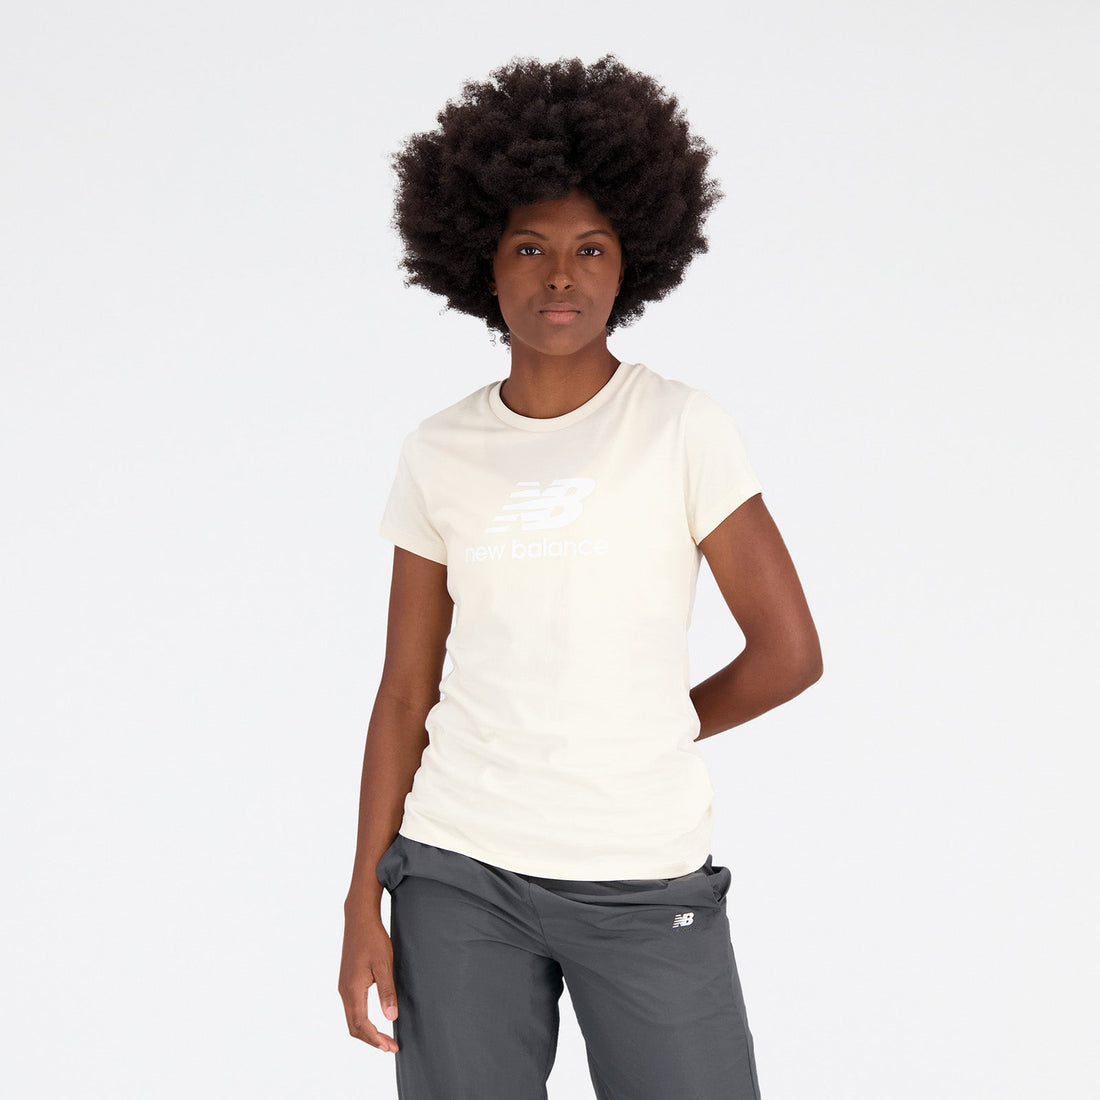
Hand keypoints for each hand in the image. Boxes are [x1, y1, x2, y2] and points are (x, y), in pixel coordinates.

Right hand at [339, 909, 400, 1052]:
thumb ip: (387, 991)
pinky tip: (375, 1020)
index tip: (391, 1047)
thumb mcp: (384, 964)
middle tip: (391, 1047)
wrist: (359, 919)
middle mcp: (344, 991)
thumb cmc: (373, 939)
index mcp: (352, 989)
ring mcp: (344, 986)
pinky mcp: (347, 981)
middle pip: (354, 1027)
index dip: (376, 1039)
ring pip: (352, 1019)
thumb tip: (391, 1018)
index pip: (362, 1025)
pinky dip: (363, 1020)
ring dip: (367, 1032)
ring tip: (385, 1038)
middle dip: (372, 1040)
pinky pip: (352, 1009)